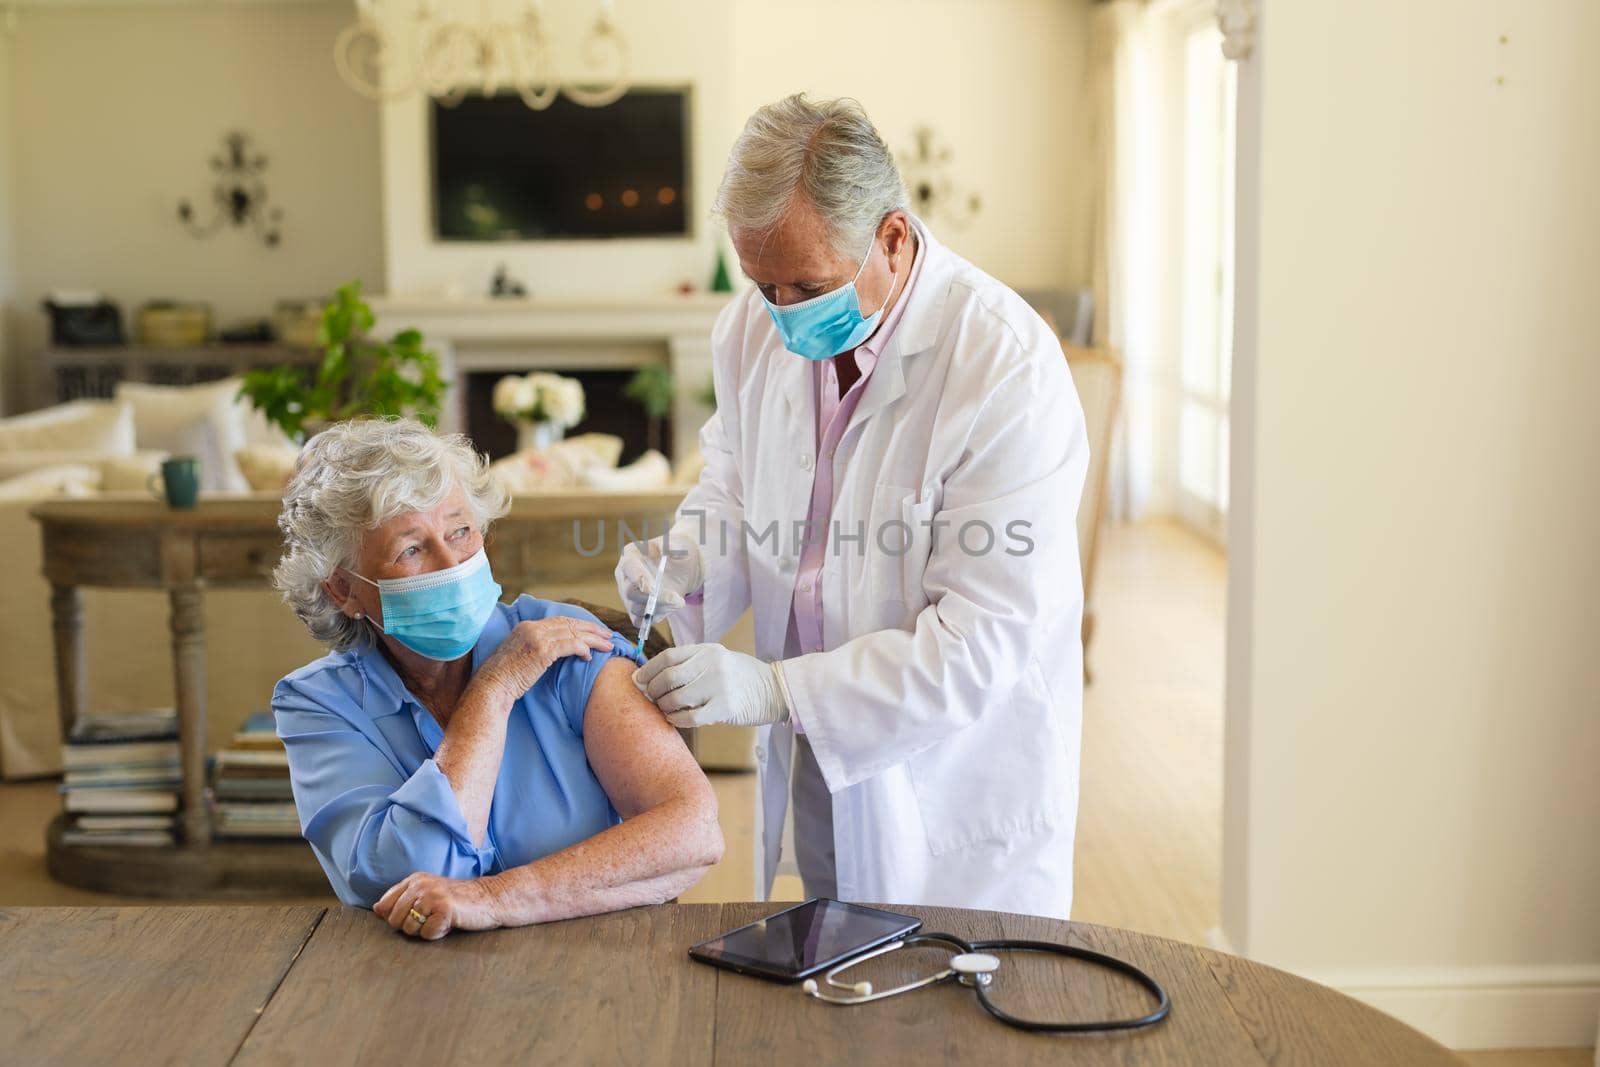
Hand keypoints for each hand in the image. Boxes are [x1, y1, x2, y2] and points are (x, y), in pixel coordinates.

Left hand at [374, 872, 502, 940]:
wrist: (488, 899)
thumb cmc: (456, 900)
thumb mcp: (427, 894)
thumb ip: (401, 899)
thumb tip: (376, 909)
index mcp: (414, 879)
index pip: (384, 905)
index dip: (395, 917)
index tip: (416, 915)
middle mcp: (420, 885)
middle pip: (394, 920)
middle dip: (411, 926)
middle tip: (431, 918)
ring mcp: (432, 896)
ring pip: (409, 929)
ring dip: (425, 931)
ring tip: (441, 920)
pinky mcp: (444, 909)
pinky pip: (427, 934)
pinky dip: (438, 934)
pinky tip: (449, 924)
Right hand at [475, 616, 617, 700]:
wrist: (492, 686)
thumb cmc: (506, 678)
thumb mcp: (521, 655)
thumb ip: (537, 647)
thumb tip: (556, 652)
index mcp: (526, 626)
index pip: (559, 621)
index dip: (579, 625)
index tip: (594, 631)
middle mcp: (532, 628)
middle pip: (570, 623)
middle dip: (592, 629)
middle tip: (608, 635)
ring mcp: (537, 637)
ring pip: (574, 633)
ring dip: (593, 640)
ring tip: (607, 646)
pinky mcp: (542, 650)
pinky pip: (571, 645)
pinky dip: (583, 649)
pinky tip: (589, 657)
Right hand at [614, 533, 703, 629]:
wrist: (680, 567)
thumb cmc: (676, 552)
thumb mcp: (679, 544)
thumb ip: (672, 546)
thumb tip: (665, 549)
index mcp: (630, 556)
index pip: (629, 568)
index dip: (639, 578)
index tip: (653, 588)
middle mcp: (625, 576)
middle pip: (630, 593)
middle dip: (653, 599)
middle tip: (675, 598)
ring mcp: (628, 595)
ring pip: (636, 609)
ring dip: (659, 608)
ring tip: (678, 600)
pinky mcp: (635, 610)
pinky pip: (640, 621)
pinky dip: (655, 617)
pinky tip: (670, 607)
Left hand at [633, 644, 789, 727]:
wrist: (774, 690)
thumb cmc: (741, 677)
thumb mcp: (718, 660)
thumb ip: (691, 664)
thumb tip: (651, 677)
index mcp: (707, 650)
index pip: (668, 657)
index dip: (648, 670)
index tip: (638, 681)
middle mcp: (712, 664)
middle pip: (668, 678)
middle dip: (653, 691)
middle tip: (650, 699)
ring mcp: (719, 685)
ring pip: (676, 698)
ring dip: (664, 707)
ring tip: (664, 710)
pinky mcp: (725, 708)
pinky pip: (690, 717)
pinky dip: (677, 720)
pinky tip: (675, 719)